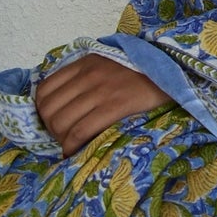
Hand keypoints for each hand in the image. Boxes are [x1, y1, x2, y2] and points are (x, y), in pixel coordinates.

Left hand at [34, 54, 174, 157]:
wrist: (174, 71)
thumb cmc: (142, 72)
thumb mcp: (108, 63)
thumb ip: (86, 75)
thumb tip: (64, 102)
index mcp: (85, 63)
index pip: (45, 89)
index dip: (42, 111)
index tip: (52, 121)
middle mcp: (88, 75)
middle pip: (49, 109)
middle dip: (50, 128)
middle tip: (62, 137)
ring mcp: (101, 91)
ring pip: (61, 122)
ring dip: (60, 139)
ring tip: (70, 145)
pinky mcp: (115, 106)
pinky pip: (80, 131)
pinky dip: (71, 147)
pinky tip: (74, 152)